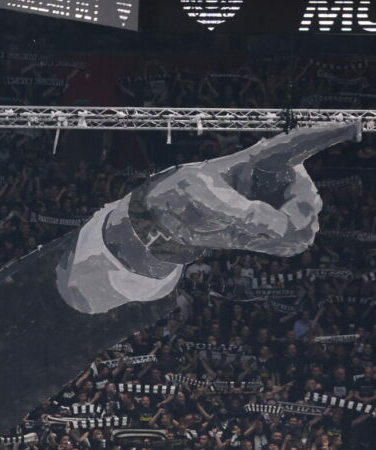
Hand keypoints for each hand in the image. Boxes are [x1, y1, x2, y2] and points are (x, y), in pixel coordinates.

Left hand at [133, 121, 360, 259]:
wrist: (175, 217)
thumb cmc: (187, 195)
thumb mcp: (203, 199)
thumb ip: (238, 212)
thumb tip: (275, 226)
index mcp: (263, 158)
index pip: (300, 143)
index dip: (328, 134)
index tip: (353, 126)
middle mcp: (279, 177)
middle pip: (308, 196)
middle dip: (296, 214)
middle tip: (270, 226)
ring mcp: (279, 201)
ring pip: (307, 221)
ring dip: (291, 233)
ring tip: (258, 235)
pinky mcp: (275, 224)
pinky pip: (297, 239)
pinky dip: (286, 244)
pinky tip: (263, 242)